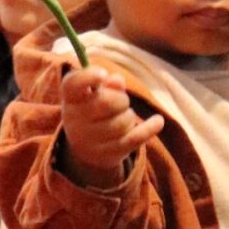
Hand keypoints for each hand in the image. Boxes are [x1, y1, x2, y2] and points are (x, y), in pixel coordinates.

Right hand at [59, 63, 161, 187]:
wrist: (87, 149)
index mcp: (70, 99)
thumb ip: (108, 83)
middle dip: (121, 99)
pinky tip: (158, 121)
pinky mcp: (108, 154)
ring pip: (123, 121)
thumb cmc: (94, 110)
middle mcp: (74, 120)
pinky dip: (149, 128)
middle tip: (120, 103)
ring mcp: (90, 140)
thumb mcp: (96, 94)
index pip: (72, 84)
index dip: (88, 77)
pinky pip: (134, 139)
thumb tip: (118, 81)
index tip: (103, 74)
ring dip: (129, 116)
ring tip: (122, 118)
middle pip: (107, 102)